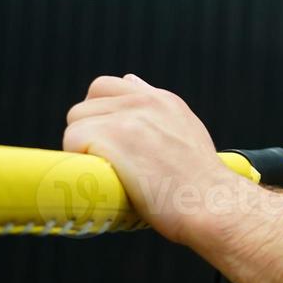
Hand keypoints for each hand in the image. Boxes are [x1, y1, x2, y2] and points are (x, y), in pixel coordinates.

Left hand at [63, 74, 236, 244]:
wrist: (211, 202)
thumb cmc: (199, 181)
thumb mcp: (185, 129)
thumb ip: (156, 107)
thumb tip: (130, 80)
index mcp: (162, 100)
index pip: (106, 87)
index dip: (99, 114)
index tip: (109, 140)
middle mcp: (144, 102)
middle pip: (84, 106)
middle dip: (87, 132)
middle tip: (108, 161)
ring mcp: (127, 117)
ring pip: (75, 122)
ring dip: (82, 148)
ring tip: (110, 171)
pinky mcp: (111, 136)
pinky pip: (71, 140)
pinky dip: (79, 161)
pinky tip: (106, 176)